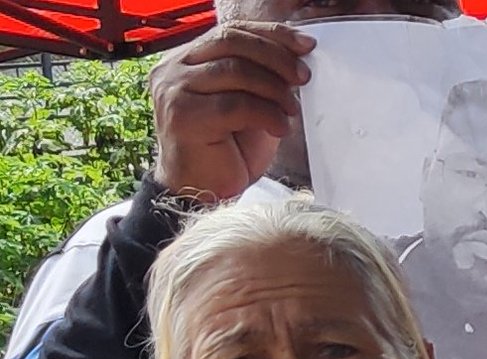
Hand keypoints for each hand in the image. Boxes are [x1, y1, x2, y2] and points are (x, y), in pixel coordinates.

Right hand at [150, 22, 315, 199]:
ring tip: (292, 110)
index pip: (231, 31)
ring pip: (234, 70)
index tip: (305, 45)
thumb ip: (260, 81)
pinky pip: (235, 104)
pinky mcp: (185, 117)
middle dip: (276, 57)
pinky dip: (266, 113)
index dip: (271, 35)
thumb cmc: (225, 154)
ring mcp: (175, 90)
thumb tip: (295, 61)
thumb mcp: (249, 109)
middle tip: (303, 77)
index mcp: (188, 59)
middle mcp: (175, 69)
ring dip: (273, 88)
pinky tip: (280, 127)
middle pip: (231, 42)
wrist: (200, 194)